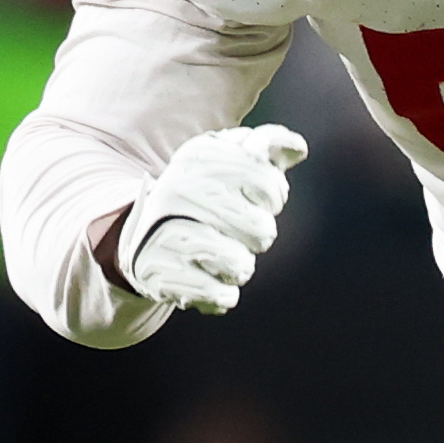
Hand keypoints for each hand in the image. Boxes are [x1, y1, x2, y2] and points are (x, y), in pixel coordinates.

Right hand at [120, 124, 307, 313]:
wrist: (146, 235)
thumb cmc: (207, 196)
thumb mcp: (232, 162)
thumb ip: (268, 147)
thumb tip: (298, 147)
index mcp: (200, 158)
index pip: (268, 182)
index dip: (273, 195)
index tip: (257, 196)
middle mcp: (177, 190)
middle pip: (261, 230)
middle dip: (259, 236)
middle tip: (238, 229)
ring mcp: (164, 232)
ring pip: (241, 265)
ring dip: (240, 267)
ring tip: (220, 255)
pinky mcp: (157, 273)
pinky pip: (221, 295)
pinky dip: (224, 295)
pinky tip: (210, 279)